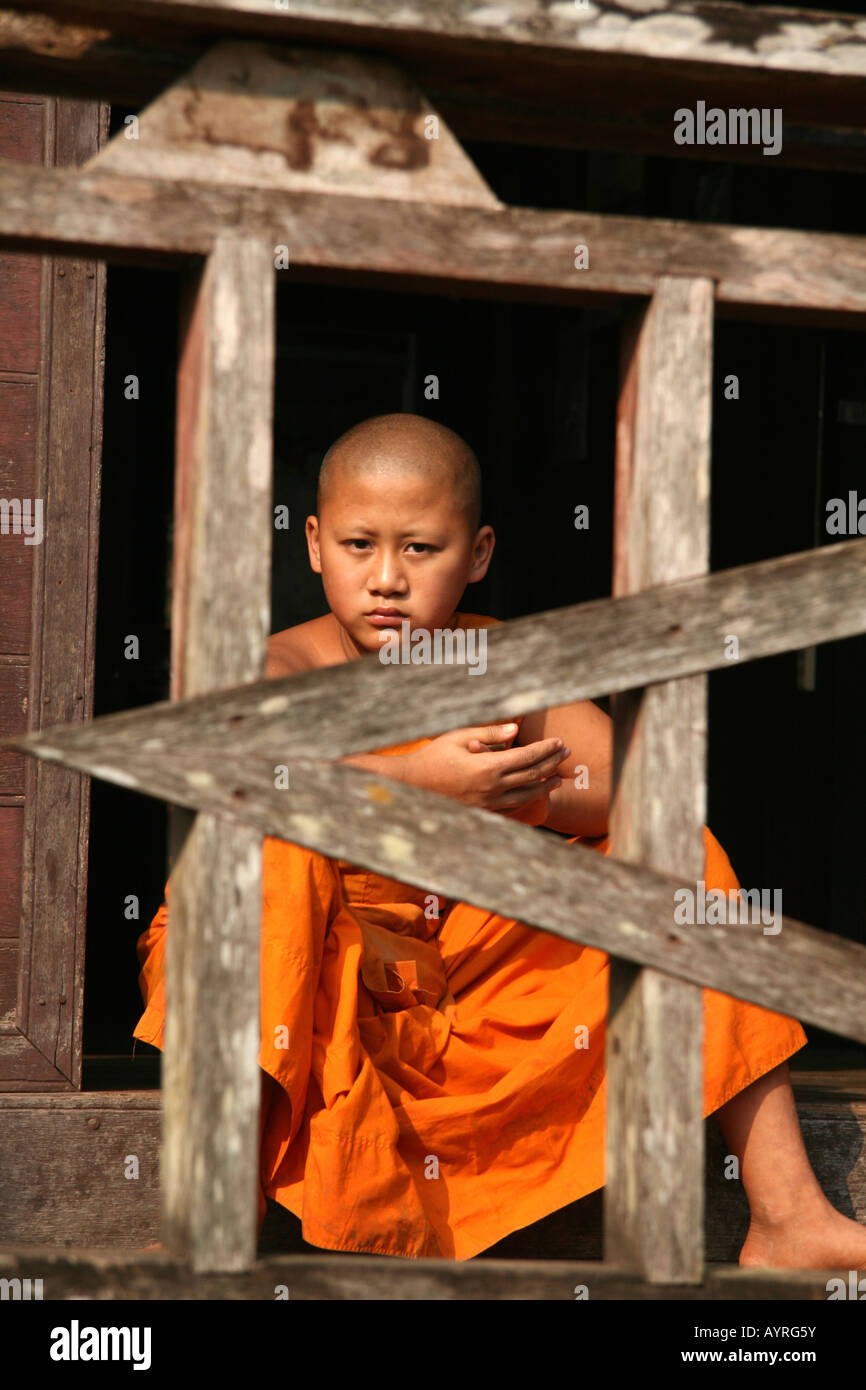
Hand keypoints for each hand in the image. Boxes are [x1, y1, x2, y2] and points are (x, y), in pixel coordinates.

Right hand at [408, 722, 568, 816]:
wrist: (412, 784)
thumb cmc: (434, 756)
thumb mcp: (459, 737)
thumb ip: (490, 734)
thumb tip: (516, 730)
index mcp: (487, 768)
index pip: (527, 757)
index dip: (546, 749)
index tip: (559, 741)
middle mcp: (491, 787)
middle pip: (531, 775)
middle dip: (551, 763)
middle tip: (566, 753)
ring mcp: (487, 801)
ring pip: (525, 794)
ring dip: (544, 785)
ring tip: (558, 778)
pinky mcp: (482, 809)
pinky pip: (511, 804)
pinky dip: (527, 797)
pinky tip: (534, 792)